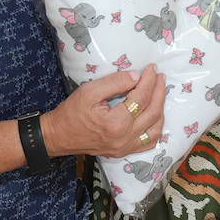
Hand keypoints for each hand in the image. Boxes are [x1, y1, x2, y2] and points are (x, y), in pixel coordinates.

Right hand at [42, 65, 165, 157]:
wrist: (58, 136)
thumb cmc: (71, 112)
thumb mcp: (89, 91)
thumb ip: (115, 82)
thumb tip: (136, 76)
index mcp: (116, 123)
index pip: (141, 97)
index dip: (149, 80)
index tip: (152, 68)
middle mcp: (124, 138)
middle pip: (153, 112)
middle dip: (159, 91)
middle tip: (161, 77)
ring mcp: (125, 147)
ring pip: (155, 129)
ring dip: (161, 110)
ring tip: (160, 93)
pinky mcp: (123, 151)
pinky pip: (148, 143)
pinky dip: (156, 129)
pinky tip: (156, 117)